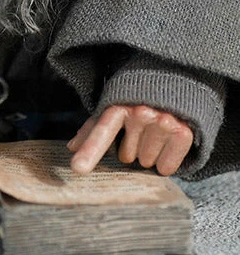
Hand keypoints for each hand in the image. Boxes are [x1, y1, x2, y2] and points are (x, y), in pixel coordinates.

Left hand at [67, 104, 193, 176]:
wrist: (176, 86)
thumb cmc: (138, 101)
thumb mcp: (114, 107)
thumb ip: (93, 128)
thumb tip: (71, 147)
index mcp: (118, 105)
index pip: (101, 131)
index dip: (89, 150)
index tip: (77, 169)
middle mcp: (141, 112)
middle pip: (125, 156)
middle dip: (132, 148)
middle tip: (141, 131)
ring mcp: (163, 122)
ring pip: (146, 163)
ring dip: (149, 154)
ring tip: (155, 135)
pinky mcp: (182, 132)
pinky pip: (166, 168)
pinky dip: (165, 164)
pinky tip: (167, 146)